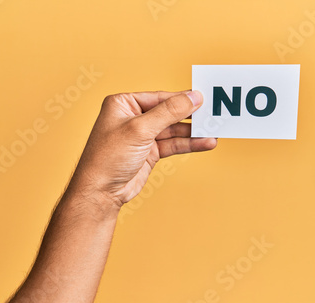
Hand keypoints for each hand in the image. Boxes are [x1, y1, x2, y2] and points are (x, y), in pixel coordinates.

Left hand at [68, 90, 216, 206]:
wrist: (100, 192)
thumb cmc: (108, 157)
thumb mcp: (140, 129)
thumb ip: (169, 112)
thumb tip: (192, 97)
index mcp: (124, 104)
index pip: (159, 97)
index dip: (181, 99)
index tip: (203, 98)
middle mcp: (133, 117)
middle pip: (168, 113)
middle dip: (190, 116)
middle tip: (212, 114)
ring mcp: (142, 136)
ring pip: (173, 130)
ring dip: (193, 133)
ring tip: (213, 132)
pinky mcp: (150, 152)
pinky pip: (173, 144)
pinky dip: (189, 144)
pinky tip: (205, 143)